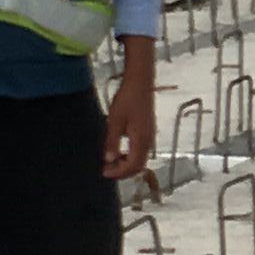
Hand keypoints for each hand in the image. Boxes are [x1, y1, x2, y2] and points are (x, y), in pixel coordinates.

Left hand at [101, 50, 157, 182]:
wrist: (140, 82)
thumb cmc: (127, 99)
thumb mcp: (115, 121)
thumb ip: (112, 142)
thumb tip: (109, 160)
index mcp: (141, 140)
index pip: (132, 166)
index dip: (119, 172)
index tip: (104, 172)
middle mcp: (149, 140)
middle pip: (139, 165)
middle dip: (123, 171)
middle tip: (107, 169)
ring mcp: (150, 135)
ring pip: (141, 158)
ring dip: (127, 163)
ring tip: (111, 160)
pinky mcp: (148, 129)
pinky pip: (141, 150)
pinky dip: (131, 155)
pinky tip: (120, 149)